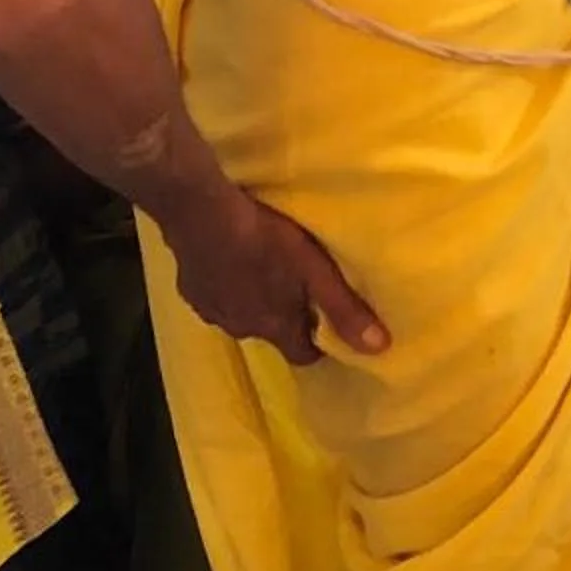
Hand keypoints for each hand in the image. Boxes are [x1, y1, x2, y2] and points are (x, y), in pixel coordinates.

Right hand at [166, 187, 385, 367]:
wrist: (203, 215)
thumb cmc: (268, 240)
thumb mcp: (316, 271)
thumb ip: (345, 309)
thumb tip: (379, 348)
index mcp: (274, 327)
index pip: (302, 356)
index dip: (319, 344)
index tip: (329, 327)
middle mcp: (241, 329)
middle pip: (273, 333)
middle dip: (289, 318)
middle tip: (302, 288)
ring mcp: (211, 311)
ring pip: (244, 316)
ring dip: (258, 302)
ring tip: (268, 270)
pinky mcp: (191, 292)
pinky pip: (217, 300)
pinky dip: (229, 289)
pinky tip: (235, 263)